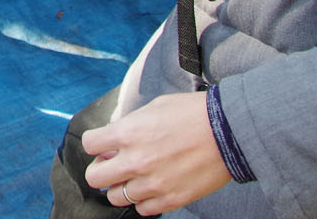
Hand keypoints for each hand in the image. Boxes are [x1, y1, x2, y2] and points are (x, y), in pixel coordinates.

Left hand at [82, 92, 231, 215]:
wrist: (227, 132)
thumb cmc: (192, 114)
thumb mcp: (153, 108)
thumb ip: (129, 125)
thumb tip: (115, 138)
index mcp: (127, 134)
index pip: (88, 145)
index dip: (95, 144)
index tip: (103, 145)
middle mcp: (135, 161)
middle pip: (94, 177)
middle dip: (101, 169)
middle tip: (114, 164)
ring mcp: (152, 184)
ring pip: (115, 197)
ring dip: (122, 186)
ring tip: (136, 176)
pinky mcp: (170, 199)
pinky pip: (142, 210)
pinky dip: (143, 200)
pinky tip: (152, 186)